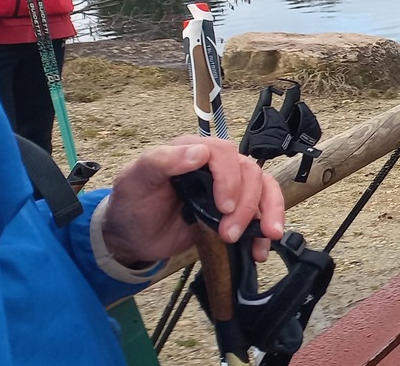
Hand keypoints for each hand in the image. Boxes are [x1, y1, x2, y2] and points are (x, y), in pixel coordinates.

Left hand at [102, 136, 284, 265]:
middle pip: (250, 173)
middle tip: (230, 233)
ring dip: (268, 212)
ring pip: (264, 188)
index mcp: (192, 150)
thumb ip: (162, 162)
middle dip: (247, 204)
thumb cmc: (131, 205)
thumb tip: (199, 153)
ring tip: (266, 236)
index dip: (230, 179)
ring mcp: (228, 187)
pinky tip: (261, 249)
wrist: (133, 238)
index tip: (224, 206)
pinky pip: (262, 211)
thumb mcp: (135, 181)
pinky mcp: (234, 209)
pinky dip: (267, 228)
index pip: (225, 154)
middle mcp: (215, 165)